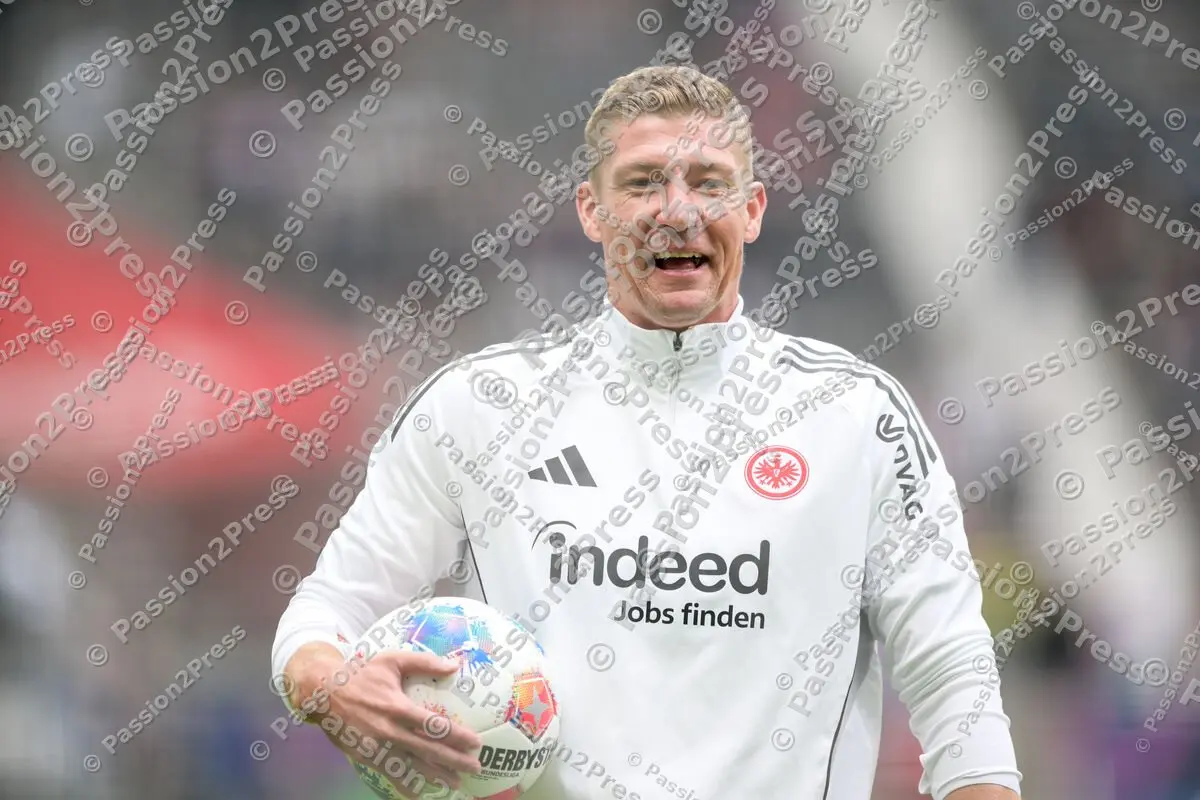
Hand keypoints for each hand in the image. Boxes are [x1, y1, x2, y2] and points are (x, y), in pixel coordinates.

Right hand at [289, 645, 482, 797]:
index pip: (434, 725)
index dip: (456, 736)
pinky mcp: (367, 756)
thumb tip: (454, 665)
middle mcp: (390, 730)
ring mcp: (378, 747)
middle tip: (474, 767)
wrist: (324, 693)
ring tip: (455, 782)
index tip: (475, 742)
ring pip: (412, 765)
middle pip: (428, 750)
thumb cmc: (362, 674)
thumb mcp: (392, 660)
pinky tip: (419, 792)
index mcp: (398, 707)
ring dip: (435, 775)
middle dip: (454, 760)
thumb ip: (424, 663)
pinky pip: (390, 773)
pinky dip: (405, 785)